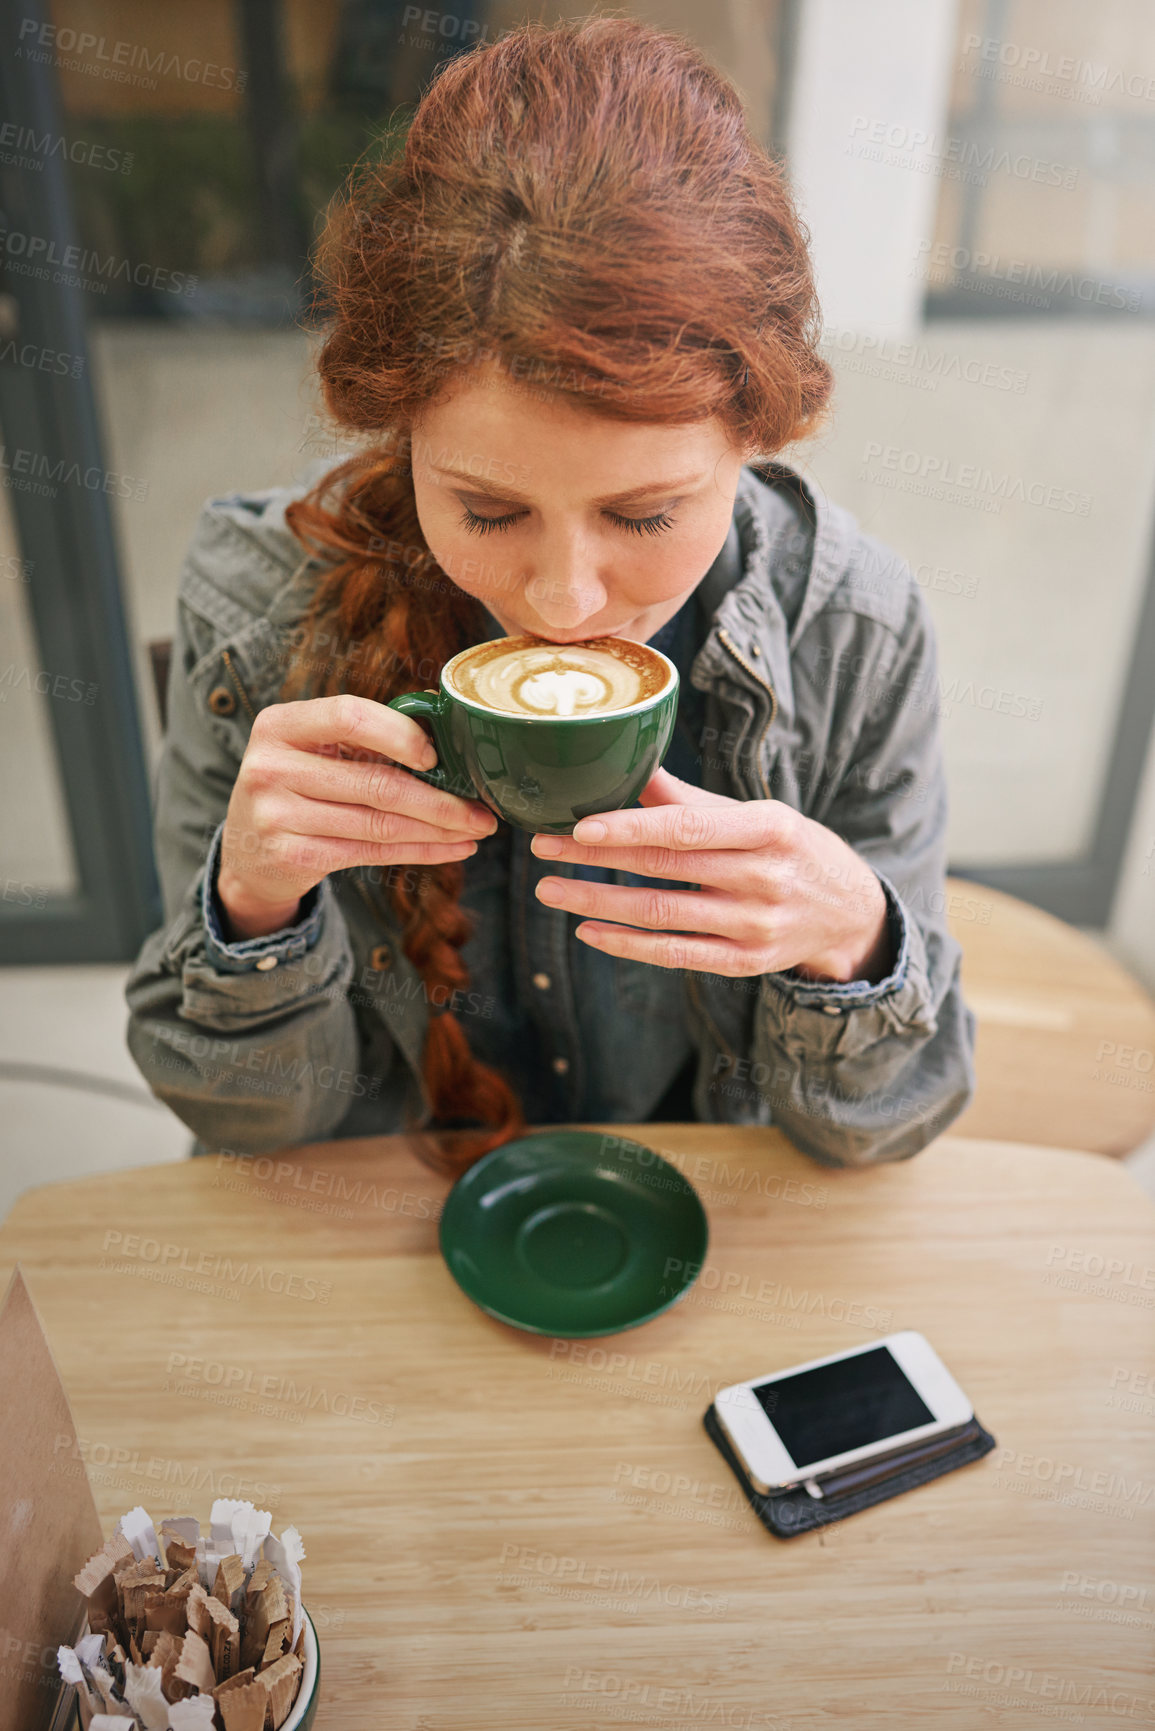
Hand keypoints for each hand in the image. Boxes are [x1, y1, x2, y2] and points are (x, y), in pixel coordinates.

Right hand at [217, 694, 496, 939]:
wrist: (247, 853)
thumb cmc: (298, 788)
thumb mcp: (310, 751)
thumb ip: (360, 738)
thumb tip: (449, 735)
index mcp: (279, 724)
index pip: (348, 715)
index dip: (399, 734)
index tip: (438, 755)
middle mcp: (270, 766)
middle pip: (375, 782)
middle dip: (441, 799)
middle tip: (484, 808)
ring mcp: (276, 815)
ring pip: (380, 823)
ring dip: (439, 829)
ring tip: (478, 829)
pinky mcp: (291, 856)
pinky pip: (372, 854)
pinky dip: (421, 852)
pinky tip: (453, 849)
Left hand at [529, 767, 892, 982]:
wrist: (850, 913)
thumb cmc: (793, 850)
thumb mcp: (759, 816)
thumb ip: (695, 802)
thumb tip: (631, 770)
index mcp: (769, 828)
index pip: (689, 827)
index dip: (632, 826)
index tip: (581, 825)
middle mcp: (764, 878)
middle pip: (664, 867)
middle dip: (596, 858)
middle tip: (542, 847)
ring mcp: (754, 926)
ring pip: (660, 914)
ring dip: (596, 902)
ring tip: (550, 890)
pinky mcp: (744, 963)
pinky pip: (674, 955)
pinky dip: (626, 944)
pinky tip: (588, 931)